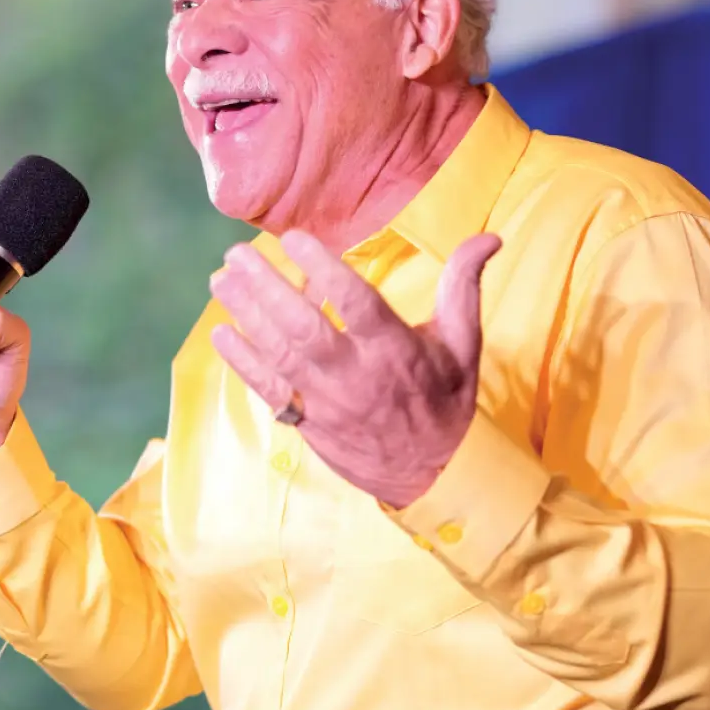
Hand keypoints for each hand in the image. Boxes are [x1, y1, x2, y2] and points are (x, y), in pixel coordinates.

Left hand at [209, 229, 501, 507]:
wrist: (432, 474)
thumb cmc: (445, 401)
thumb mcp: (464, 344)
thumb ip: (464, 287)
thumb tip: (489, 236)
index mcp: (395, 351)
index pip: (355, 303)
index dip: (322, 269)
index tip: (292, 238)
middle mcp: (357, 376)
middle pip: (303, 327)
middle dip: (266, 288)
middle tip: (236, 253)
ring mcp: (328, 402)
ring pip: (279, 354)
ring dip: (246, 315)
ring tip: (220, 280)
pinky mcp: (309, 422)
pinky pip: (269, 390)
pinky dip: (242, 362)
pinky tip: (221, 332)